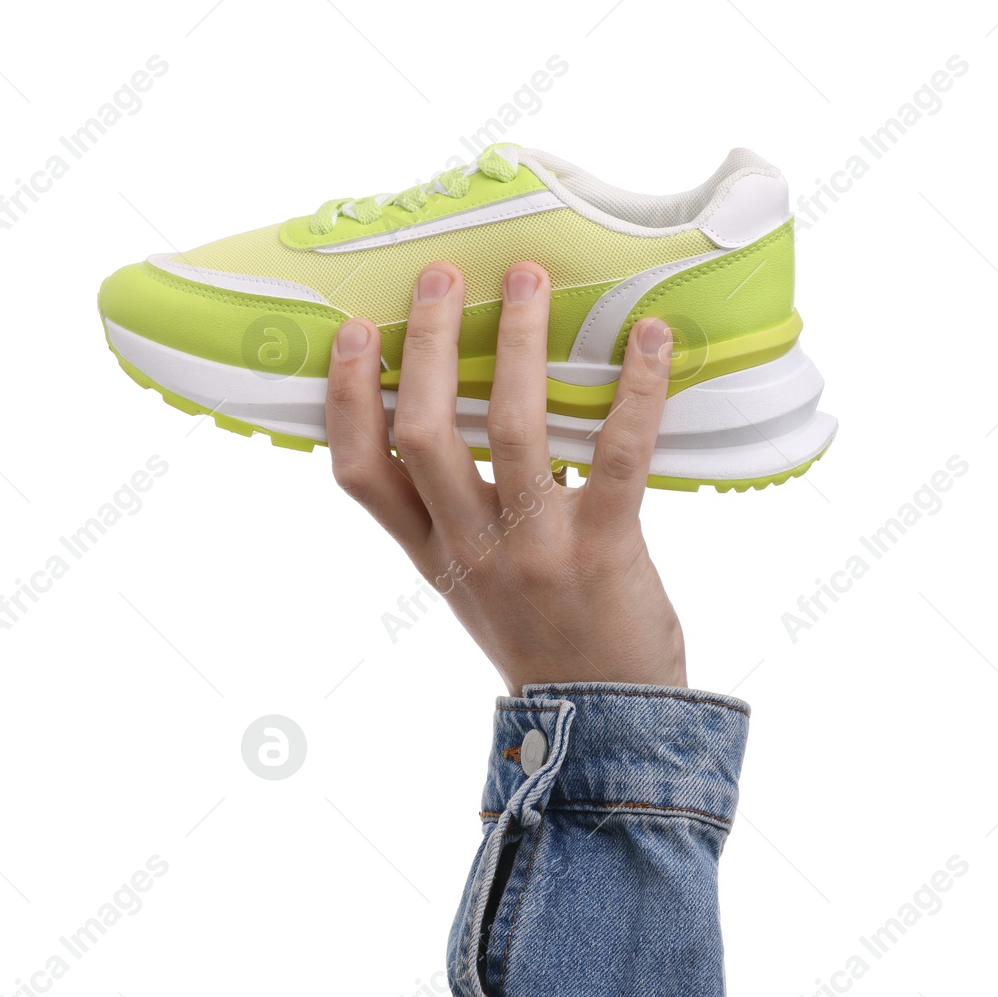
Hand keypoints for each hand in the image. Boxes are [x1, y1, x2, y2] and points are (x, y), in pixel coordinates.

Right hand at [325, 260, 685, 694]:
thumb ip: (453, 511)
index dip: (349, 397)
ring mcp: (536, 549)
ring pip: (514, 429)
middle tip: (443, 276)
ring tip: (529, 277)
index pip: (360, 472)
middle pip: (425, 433)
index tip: (356, 333)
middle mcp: (471, 549)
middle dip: (430, 345)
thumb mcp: (469, 582)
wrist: (604, 720)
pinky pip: (615, 455)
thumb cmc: (540, 635)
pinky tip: (649, 337)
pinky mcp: (605, 548)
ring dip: (521, 344)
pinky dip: (635, 390)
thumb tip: (461, 408)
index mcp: (431, 554)